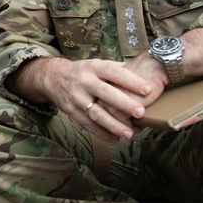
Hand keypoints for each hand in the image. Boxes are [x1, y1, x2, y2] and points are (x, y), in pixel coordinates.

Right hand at [24, 57, 165, 141]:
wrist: (53, 77)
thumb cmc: (84, 71)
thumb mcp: (97, 64)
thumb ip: (118, 69)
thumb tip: (145, 71)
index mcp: (94, 67)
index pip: (115, 73)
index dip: (132, 81)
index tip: (149, 90)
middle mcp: (84, 81)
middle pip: (106, 94)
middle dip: (124, 104)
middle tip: (141, 113)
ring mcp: (76, 97)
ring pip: (96, 113)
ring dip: (113, 125)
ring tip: (130, 134)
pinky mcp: (70, 111)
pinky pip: (87, 124)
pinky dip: (102, 133)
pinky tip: (115, 138)